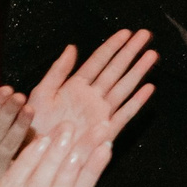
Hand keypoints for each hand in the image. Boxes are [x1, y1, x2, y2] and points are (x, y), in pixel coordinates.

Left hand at [25, 30, 156, 142]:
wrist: (38, 154)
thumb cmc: (35, 126)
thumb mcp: (41, 93)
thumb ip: (57, 71)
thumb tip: (72, 47)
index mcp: (75, 86)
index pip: (98, 61)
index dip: (113, 46)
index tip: (126, 32)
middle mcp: (92, 97)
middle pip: (115, 70)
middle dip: (131, 52)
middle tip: (146, 35)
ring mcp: (101, 112)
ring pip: (124, 87)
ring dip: (138, 71)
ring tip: (152, 55)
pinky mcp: (106, 130)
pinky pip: (124, 114)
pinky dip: (137, 102)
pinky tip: (148, 88)